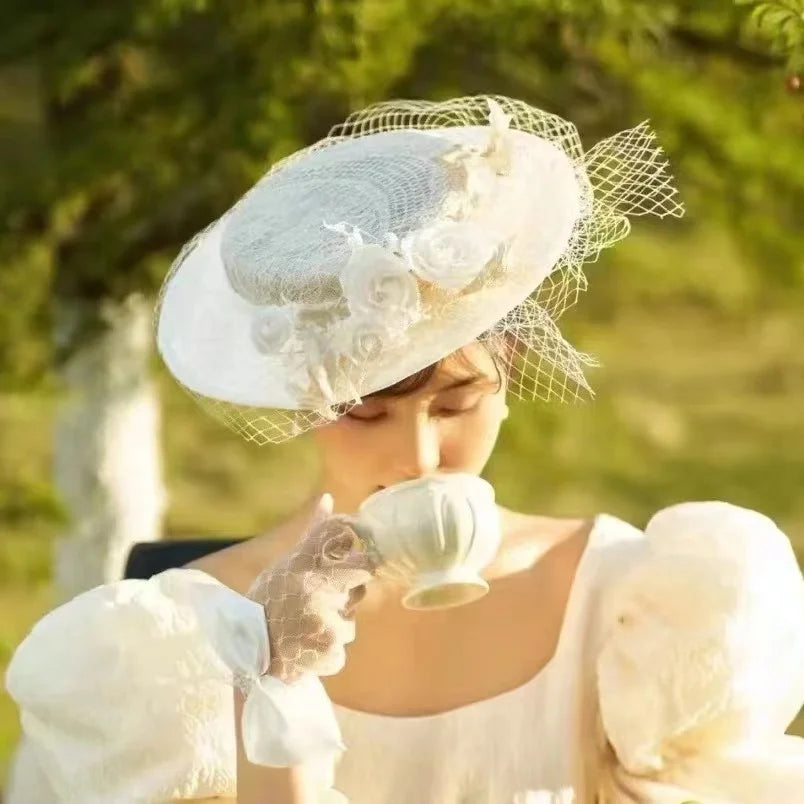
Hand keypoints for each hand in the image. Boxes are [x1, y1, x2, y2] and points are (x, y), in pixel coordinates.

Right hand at [246, 493, 377, 683]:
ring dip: (334, 628)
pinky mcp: (328, 646)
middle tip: (318, 604)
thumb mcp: (285, 564)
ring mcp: (322, 616)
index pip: (339, 532)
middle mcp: (314, 584)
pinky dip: (326, 656)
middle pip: (362, 573)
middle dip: (347, 592)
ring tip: (304, 631)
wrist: (244, 651)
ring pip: (351, 620)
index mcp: (301, 561)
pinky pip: (341, 650)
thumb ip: (312, 535)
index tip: (346, 554)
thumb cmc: (268, 603)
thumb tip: (328, 497)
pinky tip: (303, 652)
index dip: (351, 541)